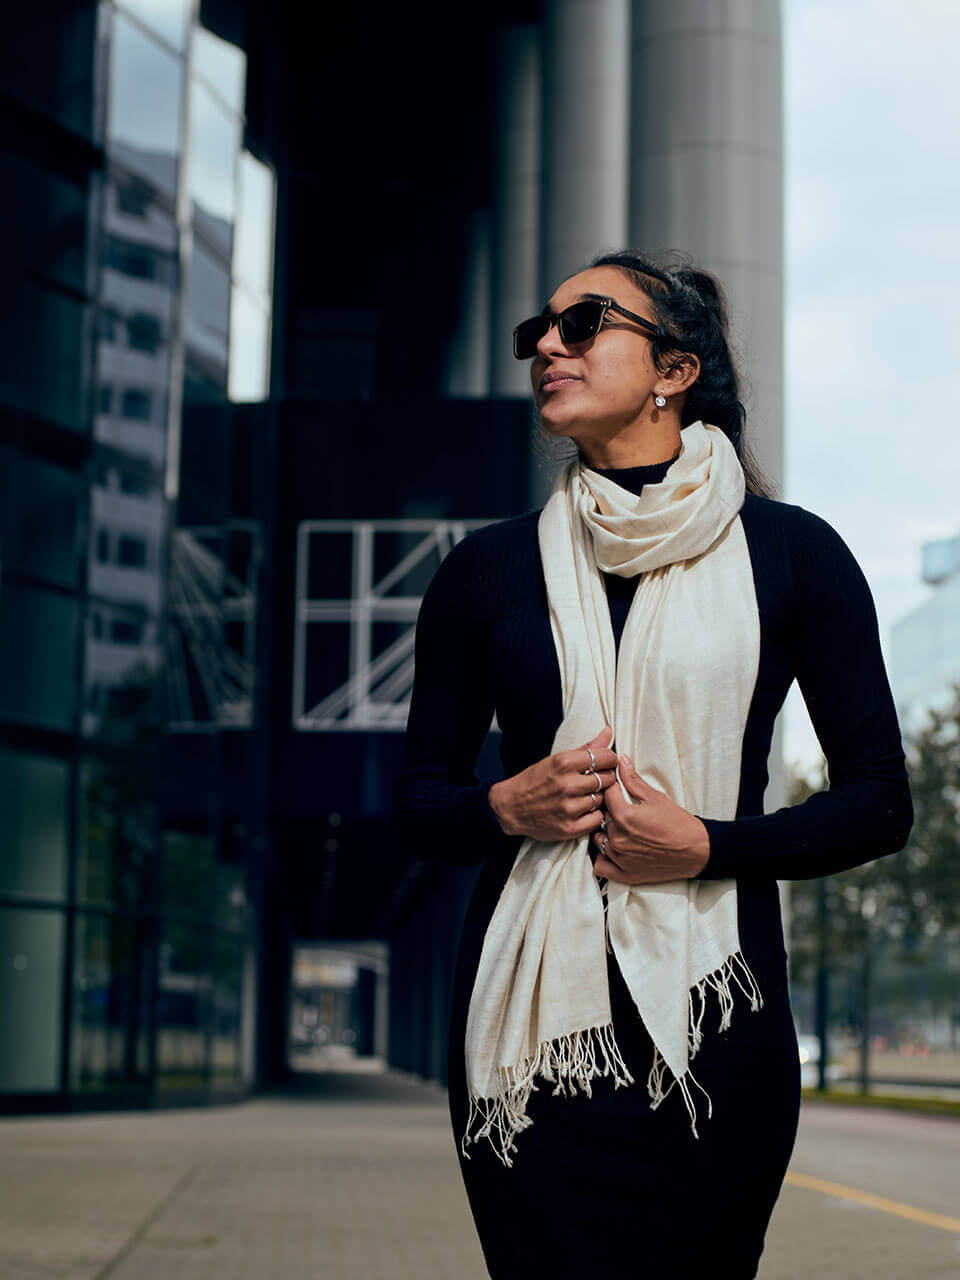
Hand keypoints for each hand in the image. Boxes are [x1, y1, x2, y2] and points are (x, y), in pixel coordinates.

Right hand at [488, 727, 617, 842]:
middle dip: (606, 778)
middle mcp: (567, 785)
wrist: (510, 807)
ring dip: (598, 797)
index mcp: (563, 763)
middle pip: (607, 779)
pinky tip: (584, 809)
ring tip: (586, 795)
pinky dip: (594, 815)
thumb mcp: (556, 759)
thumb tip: (608, 733)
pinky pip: (597, 819)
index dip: (610, 760)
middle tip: (596, 780)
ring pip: (603, 799)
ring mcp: (568, 808)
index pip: (605, 758)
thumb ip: (586, 748)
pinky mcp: (569, 828)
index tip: (607, 762)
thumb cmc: (533, 781)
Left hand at [592, 754, 710, 884]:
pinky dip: (604, 858)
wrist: (696, 850)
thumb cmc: (679, 824)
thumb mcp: (656, 797)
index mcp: (624, 816)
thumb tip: (621, 761)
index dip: (610, 789)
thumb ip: (633, 780)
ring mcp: (620, 858)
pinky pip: (601, 866)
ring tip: (621, 829)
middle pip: (600, 818)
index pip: (605, 795)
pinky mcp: (625, 874)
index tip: (616, 789)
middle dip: (608, 811)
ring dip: (605, 833)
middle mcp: (618, 838)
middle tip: (621, 810)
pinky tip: (614, 850)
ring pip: (599, 840)